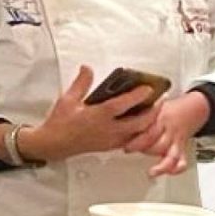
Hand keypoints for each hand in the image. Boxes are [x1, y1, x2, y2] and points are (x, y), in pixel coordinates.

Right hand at [18, 66, 160, 163]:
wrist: (54, 144)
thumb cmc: (60, 124)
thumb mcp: (67, 99)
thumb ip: (81, 83)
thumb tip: (87, 69)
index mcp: (98, 116)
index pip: (123, 105)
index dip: (138, 95)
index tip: (148, 88)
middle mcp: (108, 129)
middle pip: (140, 122)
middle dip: (153, 111)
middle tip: (160, 101)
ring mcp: (111, 139)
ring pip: (139, 134)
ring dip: (150, 124)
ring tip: (155, 112)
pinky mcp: (110, 146)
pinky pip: (132, 141)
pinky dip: (140, 133)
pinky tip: (141, 125)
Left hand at [124, 92, 209, 177]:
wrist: (194, 107)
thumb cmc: (169, 109)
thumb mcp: (151, 106)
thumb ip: (137, 114)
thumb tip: (114, 117)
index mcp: (159, 118)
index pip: (147, 127)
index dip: (135, 135)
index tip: (123, 140)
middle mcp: (168, 130)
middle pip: (157, 141)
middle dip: (142, 147)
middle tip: (127, 149)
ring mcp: (176, 139)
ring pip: (171, 153)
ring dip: (161, 164)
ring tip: (152, 172)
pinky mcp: (182, 147)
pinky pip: (182, 159)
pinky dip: (177, 168)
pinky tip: (169, 173)